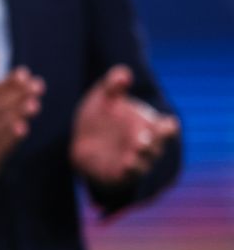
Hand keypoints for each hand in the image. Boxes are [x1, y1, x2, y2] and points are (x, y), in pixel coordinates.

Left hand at [71, 64, 179, 187]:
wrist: (81, 142)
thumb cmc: (101, 117)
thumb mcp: (103, 99)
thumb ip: (112, 87)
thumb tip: (122, 73)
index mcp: (147, 125)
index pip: (165, 127)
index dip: (167, 127)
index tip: (167, 123)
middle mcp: (145, 144)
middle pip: (157, 145)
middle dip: (153, 141)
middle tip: (144, 137)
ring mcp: (134, 161)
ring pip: (144, 162)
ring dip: (142, 157)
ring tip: (137, 148)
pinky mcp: (118, 175)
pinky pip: (127, 176)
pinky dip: (128, 172)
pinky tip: (126, 165)